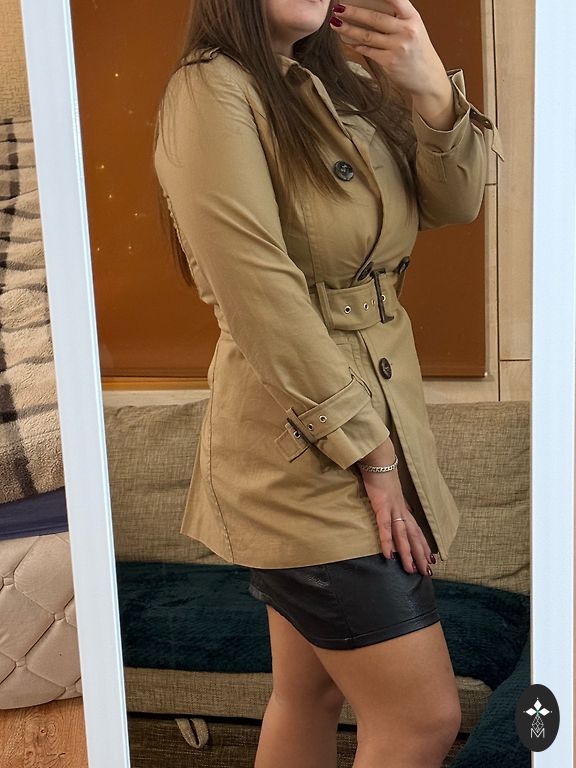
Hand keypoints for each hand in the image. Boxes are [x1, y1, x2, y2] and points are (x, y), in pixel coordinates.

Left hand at [330, 0, 450, 99]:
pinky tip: (348, 41)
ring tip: (336, 24)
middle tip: (338, 8)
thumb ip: (398, 18)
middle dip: (353, 12)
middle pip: (375, 17)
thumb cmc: (418, 52)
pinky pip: (368, 51)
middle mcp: (406, 30)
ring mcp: (398, 47)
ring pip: (368, 35)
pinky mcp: (390, 62)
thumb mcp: (414, 28)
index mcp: (413, 17)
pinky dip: (357, 46)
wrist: (427, 78)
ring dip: (348, 29)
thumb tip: (372, 10)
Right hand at [358, 465, 434, 576]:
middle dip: (421, 556)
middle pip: (414, 537)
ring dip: (408, 554)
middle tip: (427, 573)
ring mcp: (393, 508)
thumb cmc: (382, 473)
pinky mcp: (382, 506)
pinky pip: (385, 527)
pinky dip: (388, 542)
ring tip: (411, 570)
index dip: (424, 546)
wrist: (379, 459)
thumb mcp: (390, 491)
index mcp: (404, 507)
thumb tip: (400, 511)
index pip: (417, 530)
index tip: (431, 560)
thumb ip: (395, 503)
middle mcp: (402, 510)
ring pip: (403, 536)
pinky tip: (389, 556)